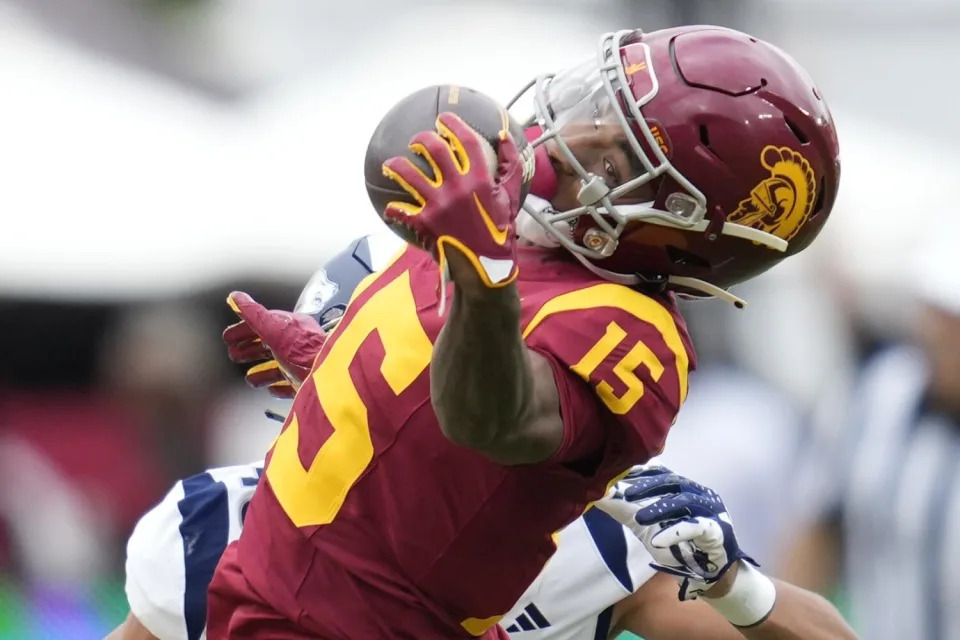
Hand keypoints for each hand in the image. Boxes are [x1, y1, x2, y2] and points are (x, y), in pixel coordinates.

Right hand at [224, 292, 326, 397]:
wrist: (332, 377)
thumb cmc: (305, 352)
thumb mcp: (275, 329)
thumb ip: (255, 314)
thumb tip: (236, 296)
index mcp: (290, 327)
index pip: (263, 325)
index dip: (243, 331)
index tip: (228, 338)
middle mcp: (298, 344)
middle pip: (270, 345)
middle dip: (250, 350)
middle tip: (234, 355)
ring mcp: (304, 364)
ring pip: (279, 366)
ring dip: (262, 371)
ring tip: (249, 378)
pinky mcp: (308, 384)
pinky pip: (292, 384)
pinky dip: (279, 386)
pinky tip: (272, 390)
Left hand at [381, 112, 524, 292]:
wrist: (486, 267)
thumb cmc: (500, 232)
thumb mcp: (511, 197)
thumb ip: (510, 165)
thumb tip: (503, 136)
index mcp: (480, 179)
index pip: (465, 141)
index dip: (453, 125)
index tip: (443, 119)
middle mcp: (457, 187)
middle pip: (433, 149)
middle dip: (421, 139)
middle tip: (416, 141)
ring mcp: (438, 204)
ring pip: (408, 175)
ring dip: (396, 166)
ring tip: (392, 164)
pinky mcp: (424, 222)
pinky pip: (401, 210)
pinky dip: (395, 209)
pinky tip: (393, 208)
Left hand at [596, 466, 756, 600]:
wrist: (710, 573)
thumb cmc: (680, 545)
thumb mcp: (648, 527)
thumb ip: (626, 512)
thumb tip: (598, 498)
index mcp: (684, 489)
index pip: (662, 473)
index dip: (642, 473)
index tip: (620, 475)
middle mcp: (699, 494)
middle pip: (673, 481)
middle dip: (649, 486)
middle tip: (626, 494)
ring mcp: (710, 511)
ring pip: (685, 500)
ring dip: (660, 507)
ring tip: (639, 517)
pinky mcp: (716, 531)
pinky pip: (695, 527)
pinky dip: (675, 532)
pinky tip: (657, 540)